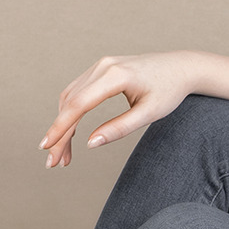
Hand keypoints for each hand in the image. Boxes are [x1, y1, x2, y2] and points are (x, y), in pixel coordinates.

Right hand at [38, 52, 200, 167]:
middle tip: (53, 162)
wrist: (181, 67)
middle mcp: (103, 66)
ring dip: (62, 126)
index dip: (60, 127)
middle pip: (70, 103)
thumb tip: (89, 144)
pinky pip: (77, 92)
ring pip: (69, 98)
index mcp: (116, 76)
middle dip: (59, 134)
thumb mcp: (149, 114)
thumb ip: (119, 128)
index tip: (47, 148)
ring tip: (62, 155)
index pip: (79, 104)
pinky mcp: (100, 69)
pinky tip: (69, 134)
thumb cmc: (169, 91)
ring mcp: (100, 65)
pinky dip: (70, 113)